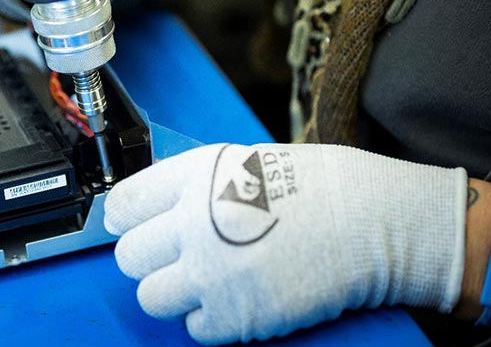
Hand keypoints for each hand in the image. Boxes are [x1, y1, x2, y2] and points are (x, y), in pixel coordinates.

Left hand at [104, 143, 466, 343]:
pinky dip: (207, 320)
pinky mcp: (236, 316)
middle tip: (172, 257)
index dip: (121, 217)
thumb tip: (144, 207)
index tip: (126, 225)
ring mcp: (212, 273)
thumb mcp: (238, 162)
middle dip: (146, 258)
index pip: (123, 202)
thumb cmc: (312, 186)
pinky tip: (231, 299)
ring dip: (171, 293)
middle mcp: (193, 223)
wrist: (368, 219)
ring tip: (201, 281)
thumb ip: (188, 184)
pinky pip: (192, 329)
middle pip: (128, 256)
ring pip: (150, 297)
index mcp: (193, 177)